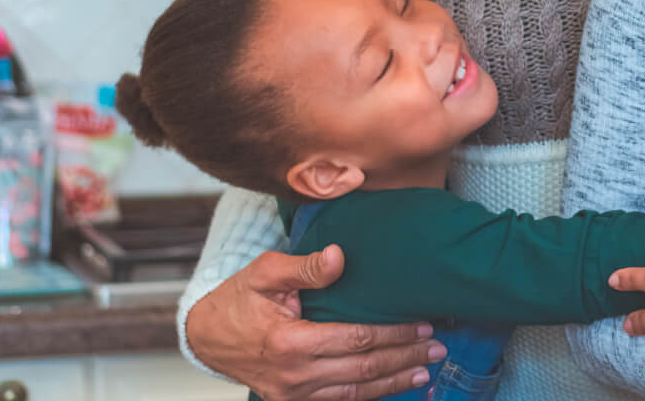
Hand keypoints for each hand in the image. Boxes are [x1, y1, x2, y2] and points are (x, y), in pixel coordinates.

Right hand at [185, 245, 442, 400]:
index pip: (356, 340)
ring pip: (356, 392)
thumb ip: (305, 267)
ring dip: (394, 382)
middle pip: (363, 369)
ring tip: (425, 371)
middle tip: (437, 348)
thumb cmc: (239, 299)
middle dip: (405, 358)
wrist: (207, 336)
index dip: (393, 335)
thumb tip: (340, 257)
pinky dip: (369, 396)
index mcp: (290, 342)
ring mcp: (293, 395)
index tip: (423, 325)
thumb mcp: (265, 272)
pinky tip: (393, 387)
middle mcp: (295, 376)